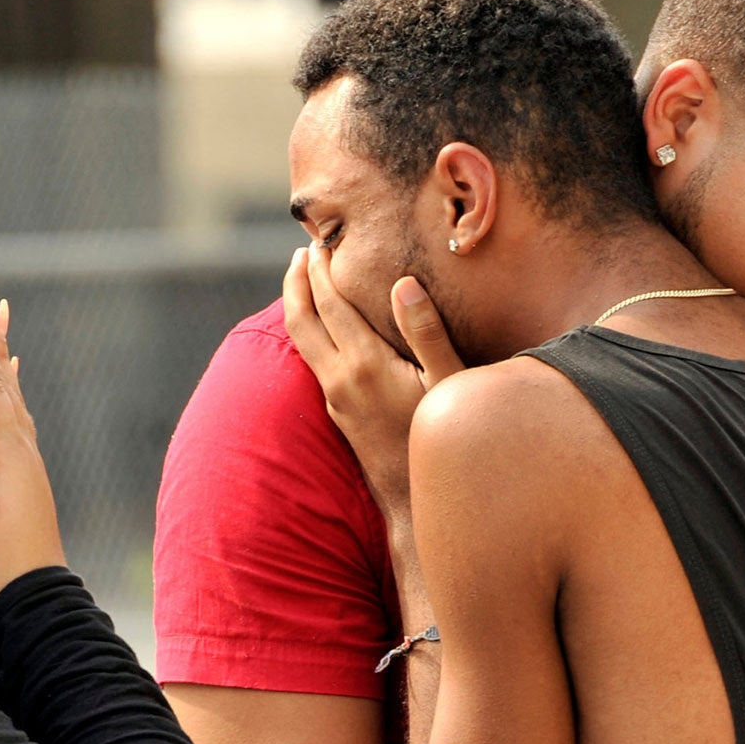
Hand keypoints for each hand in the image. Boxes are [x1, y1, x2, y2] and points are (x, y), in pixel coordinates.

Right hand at [0, 298, 64, 602]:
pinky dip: (13, 395)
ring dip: (4, 364)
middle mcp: (24, 450)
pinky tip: (10, 394)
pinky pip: (20, 421)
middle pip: (5, 385)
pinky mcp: (29, 476)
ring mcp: (30, 462)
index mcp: (8, 452)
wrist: (35, 595)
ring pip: (15, 400)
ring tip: (1, 331)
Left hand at [281, 244, 465, 523]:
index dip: (323, 269)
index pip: (332, 305)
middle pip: (301, 320)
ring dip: (299, 305)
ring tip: (305, 278)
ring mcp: (335, 399)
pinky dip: (310, 331)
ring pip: (301, 342)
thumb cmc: (441, 441)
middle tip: (303, 250)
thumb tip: (403, 284)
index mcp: (365, 365)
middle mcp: (340, 381)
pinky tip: (324, 325)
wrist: (416, 503)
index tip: (322, 240)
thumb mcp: (447, 384)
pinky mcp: (337, 413)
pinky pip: (312, 360)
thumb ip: (426, 332)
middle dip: (297, 281)